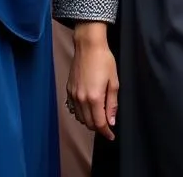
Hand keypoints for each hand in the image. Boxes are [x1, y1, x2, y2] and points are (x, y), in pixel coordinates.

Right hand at [68, 23, 118, 140]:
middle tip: (107, 124)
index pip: (99, 123)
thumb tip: (111, 121)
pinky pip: (73, 109)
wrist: (88, 45)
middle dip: (98, 127)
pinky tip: (88, 108)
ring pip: (80, 118)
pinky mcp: (69, 90)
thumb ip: (112, 103)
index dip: (106, 132)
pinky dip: (81, 113)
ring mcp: (73, 95)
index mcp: (94, 98)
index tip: (111, 136)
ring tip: (98, 115)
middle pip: (88, 123)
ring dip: (89, 121)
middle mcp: (81, 99)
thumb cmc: (104, 60)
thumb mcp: (114, 81)